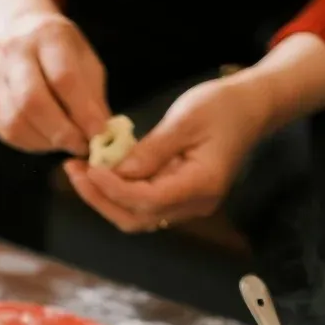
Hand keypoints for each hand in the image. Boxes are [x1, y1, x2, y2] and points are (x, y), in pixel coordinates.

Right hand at [0, 0, 109, 155]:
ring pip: (16, 121)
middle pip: (32, 101)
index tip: (99, 134)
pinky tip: (47, 139)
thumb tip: (101, 137)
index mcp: (49, 36)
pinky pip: (8, 131)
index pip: (64, 78)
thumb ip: (94, 99)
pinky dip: (32, 143)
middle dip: (61, 132)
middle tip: (80, 146)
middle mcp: (16, 51)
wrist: (21, 33)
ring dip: (46, 141)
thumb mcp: (87, 64)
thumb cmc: (64, 54)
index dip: (83, 112)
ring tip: (66, 142)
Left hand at [64, 72, 268, 231]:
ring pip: (136, 216)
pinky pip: (143, 204)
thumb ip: (152, 149)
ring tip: (80, 171)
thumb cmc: (223, 106)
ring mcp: (188, 204)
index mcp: (201, 185)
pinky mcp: (179, 196)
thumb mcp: (186, 119)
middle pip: (136, 218)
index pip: (147, 201)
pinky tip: (100, 170)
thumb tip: (118, 170)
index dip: (113, 189)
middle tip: (72, 171)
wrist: (252, 107)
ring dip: (105, 197)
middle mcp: (195, 204)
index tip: (88, 168)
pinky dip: (118, 191)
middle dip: (100, 198)